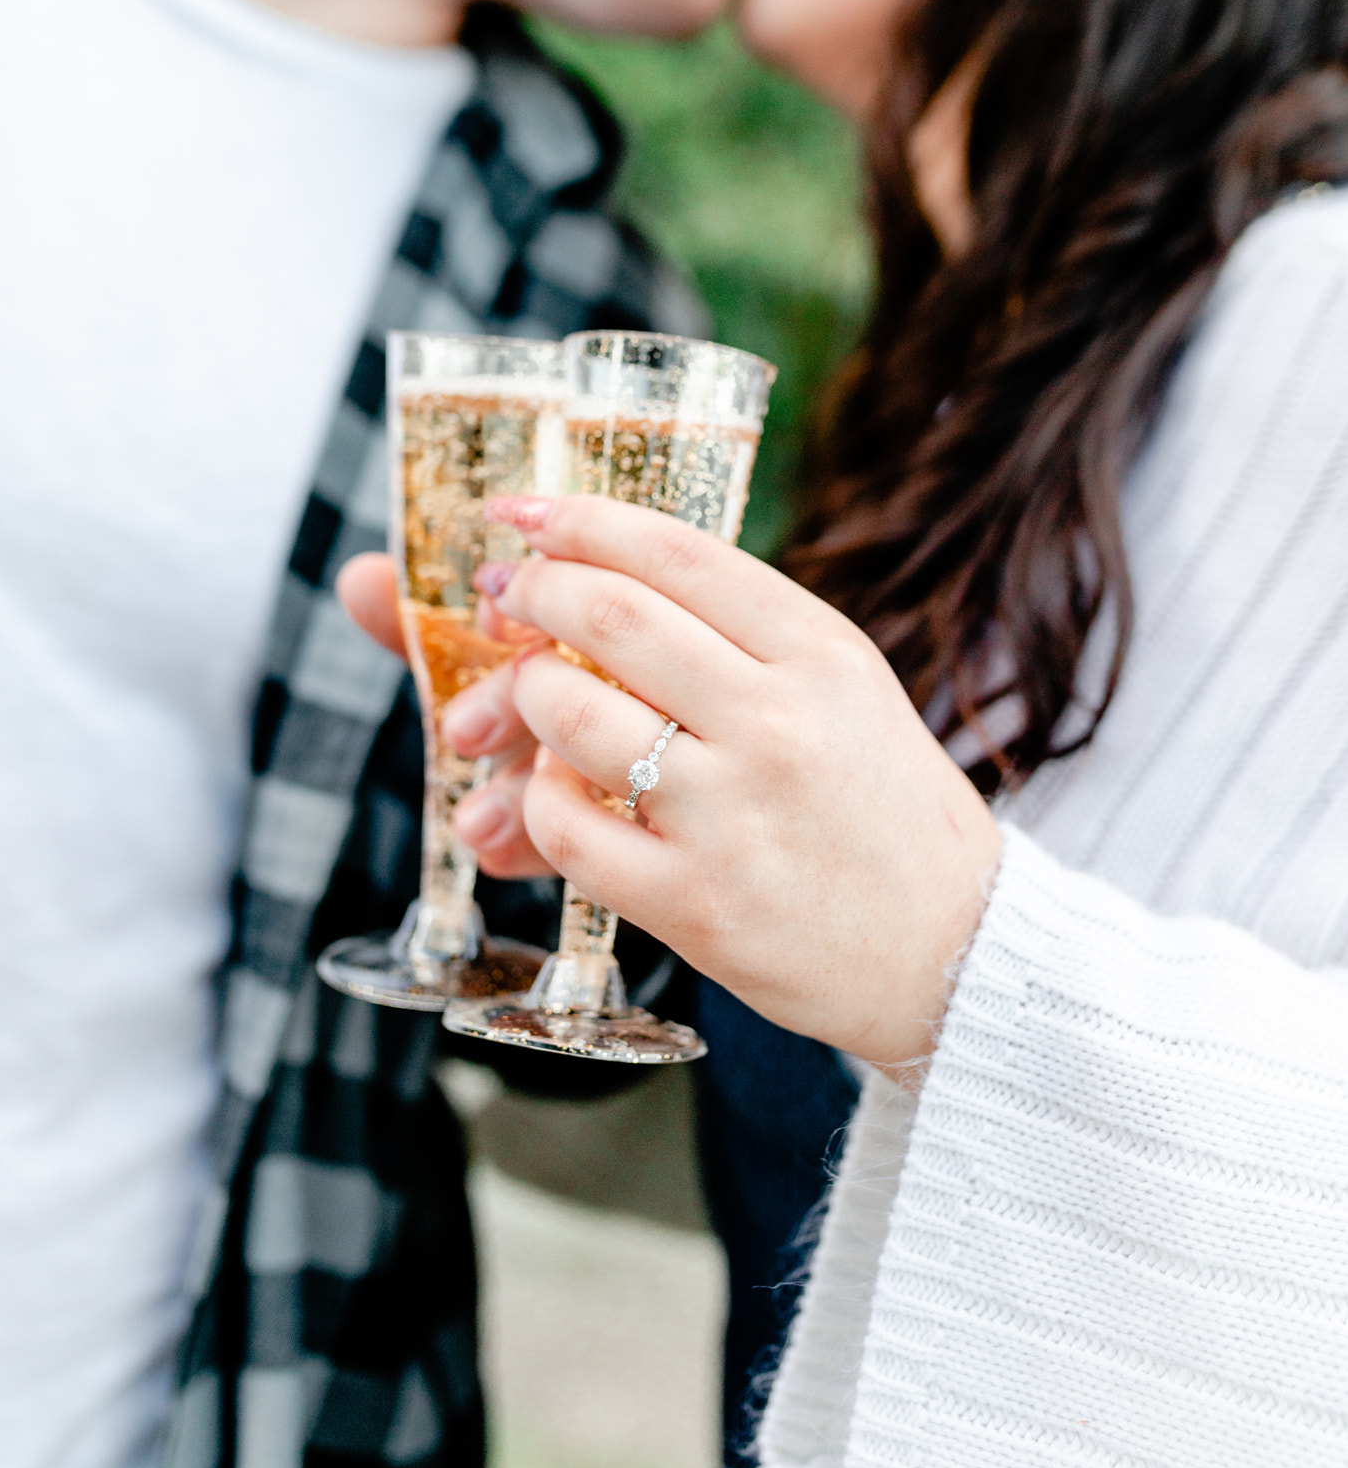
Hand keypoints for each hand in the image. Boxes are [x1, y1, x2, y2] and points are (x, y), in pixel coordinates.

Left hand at [342, 497, 1000, 1067]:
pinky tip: (555, 793)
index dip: (579, 520)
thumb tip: (597, 575)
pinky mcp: (695, 904)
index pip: (674, 553)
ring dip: (523, 694)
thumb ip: (741, 637)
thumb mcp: (846, 692)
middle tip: (510, 596)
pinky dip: (536, 801)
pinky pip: (567, 829)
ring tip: (532, 698)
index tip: (525, 512)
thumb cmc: (884, 813)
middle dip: (533, 591)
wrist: (956, 954)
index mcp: (821, 653)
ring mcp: (733, 814)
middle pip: (608, 614)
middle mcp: (779, 721)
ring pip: (569, 714)